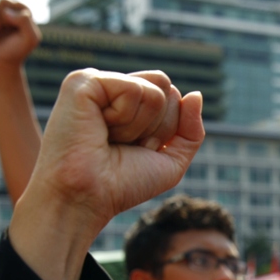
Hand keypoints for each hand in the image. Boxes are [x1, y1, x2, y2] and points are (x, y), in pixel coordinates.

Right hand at [0, 0, 40, 75]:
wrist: (0, 64)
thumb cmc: (17, 50)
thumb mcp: (31, 38)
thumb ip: (25, 21)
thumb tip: (5, 12)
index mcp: (21, 10)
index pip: (17, 1)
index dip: (16, 16)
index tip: (18, 30)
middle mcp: (6, 8)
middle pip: (2, 0)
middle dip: (5, 18)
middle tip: (6, 31)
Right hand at [25, 69, 201, 232]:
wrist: (86, 198)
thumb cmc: (121, 185)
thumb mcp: (171, 161)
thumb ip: (191, 130)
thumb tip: (196, 94)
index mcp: (128, 104)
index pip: (172, 95)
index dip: (165, 129)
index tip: (138, 149)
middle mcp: (112, 89)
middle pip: (166, 88)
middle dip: (158, 126)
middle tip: (124, 145)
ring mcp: (96, 82)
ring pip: (155, 91)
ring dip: (139, 126)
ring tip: (109, 139)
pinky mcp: (82, 81)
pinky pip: (133, 88)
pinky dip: (124, 117)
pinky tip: (99, 128)